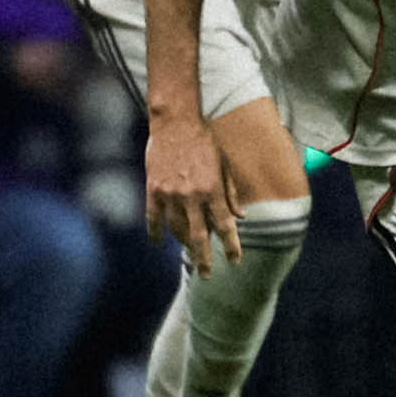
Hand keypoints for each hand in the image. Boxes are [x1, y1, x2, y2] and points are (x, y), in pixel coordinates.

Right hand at [146, 116, 241, 263]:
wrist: (176, 122)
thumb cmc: (204, 141)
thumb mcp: (224, 165)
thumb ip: (231, 193)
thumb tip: (242, 217)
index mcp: (213, 189)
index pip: (225, 225)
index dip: (231, 246)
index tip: (236, 261)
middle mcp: (192, 196)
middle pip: (199, 236)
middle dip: (204, 258)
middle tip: (206, 275)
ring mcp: (170, 194)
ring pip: (176, 230)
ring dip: (183, 245)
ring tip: (189, 254)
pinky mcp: (153, 190)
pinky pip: (154, 218)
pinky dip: (156, 232)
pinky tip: (159, 242)